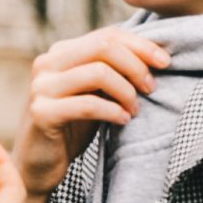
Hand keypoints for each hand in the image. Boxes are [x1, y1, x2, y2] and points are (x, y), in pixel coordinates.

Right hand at [13, 27, 171, 202]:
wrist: (37, 166)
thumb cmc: (71, 129)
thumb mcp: (94, 94)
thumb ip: (111, 73)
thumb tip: (154, 55)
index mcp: (60, 53)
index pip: (107, 35)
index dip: (140, 45)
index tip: (165, 62)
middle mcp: (47, 63)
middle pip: (103, 47)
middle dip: (135, 65)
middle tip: (151, 87)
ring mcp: (42, 87)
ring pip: (98, 72)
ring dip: (125, 91)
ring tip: (135, 109)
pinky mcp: (42, 113)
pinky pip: (88, 105)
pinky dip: (112, 111)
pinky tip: (123, 120)